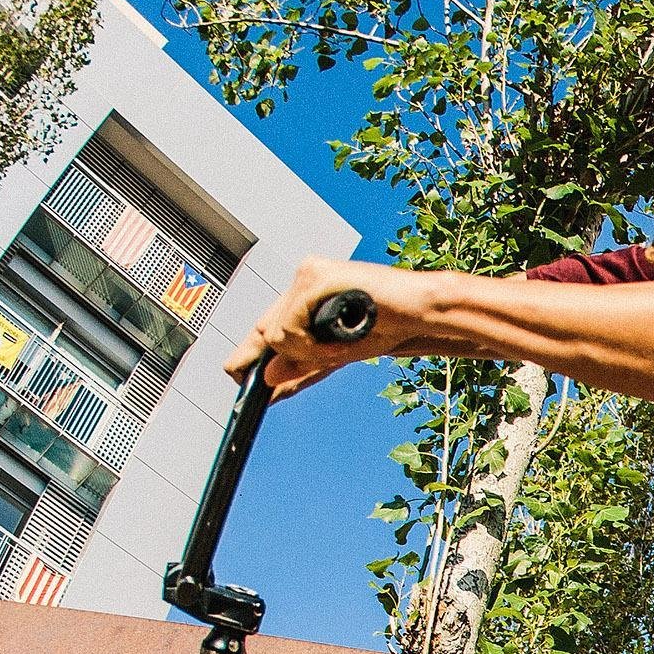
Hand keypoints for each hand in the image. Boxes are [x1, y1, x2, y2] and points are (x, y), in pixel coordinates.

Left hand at [228, 257, 443, 398]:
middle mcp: (302, 279)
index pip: (269, 325)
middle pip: (267, 330)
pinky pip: (290, 328)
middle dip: (291, 359)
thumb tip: (269, 377)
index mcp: (306, 294)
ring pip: (276, 334)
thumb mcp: (336, 353)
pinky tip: (337, 344)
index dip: (250, 352)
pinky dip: (312, 346)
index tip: (233, 373)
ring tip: (341, 349)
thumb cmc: (388, 325)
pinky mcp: (314, 277)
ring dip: (308, 354)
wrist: (419, 312)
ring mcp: (307, 275)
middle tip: (327, 360)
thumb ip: (302, 364)